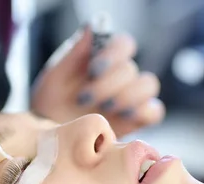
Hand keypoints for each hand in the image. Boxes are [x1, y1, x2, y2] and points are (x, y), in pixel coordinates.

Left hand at [31, 27, 164, 136]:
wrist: (49, 137)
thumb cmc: (49, 103)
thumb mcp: (54, 77)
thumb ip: (74, 53)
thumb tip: (92, 26)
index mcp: (102, 58)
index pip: (124, 44)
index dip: (114, 54)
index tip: (94, 70)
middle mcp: (119, 75)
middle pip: (130, 69)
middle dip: (107, 85)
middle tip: (84, 99)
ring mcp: (130, 97)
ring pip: (148, 85)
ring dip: (127, 97)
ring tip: (104, 110)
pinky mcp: (136, 120)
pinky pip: (154, 112)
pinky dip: (144, 112)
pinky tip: (124, 117)